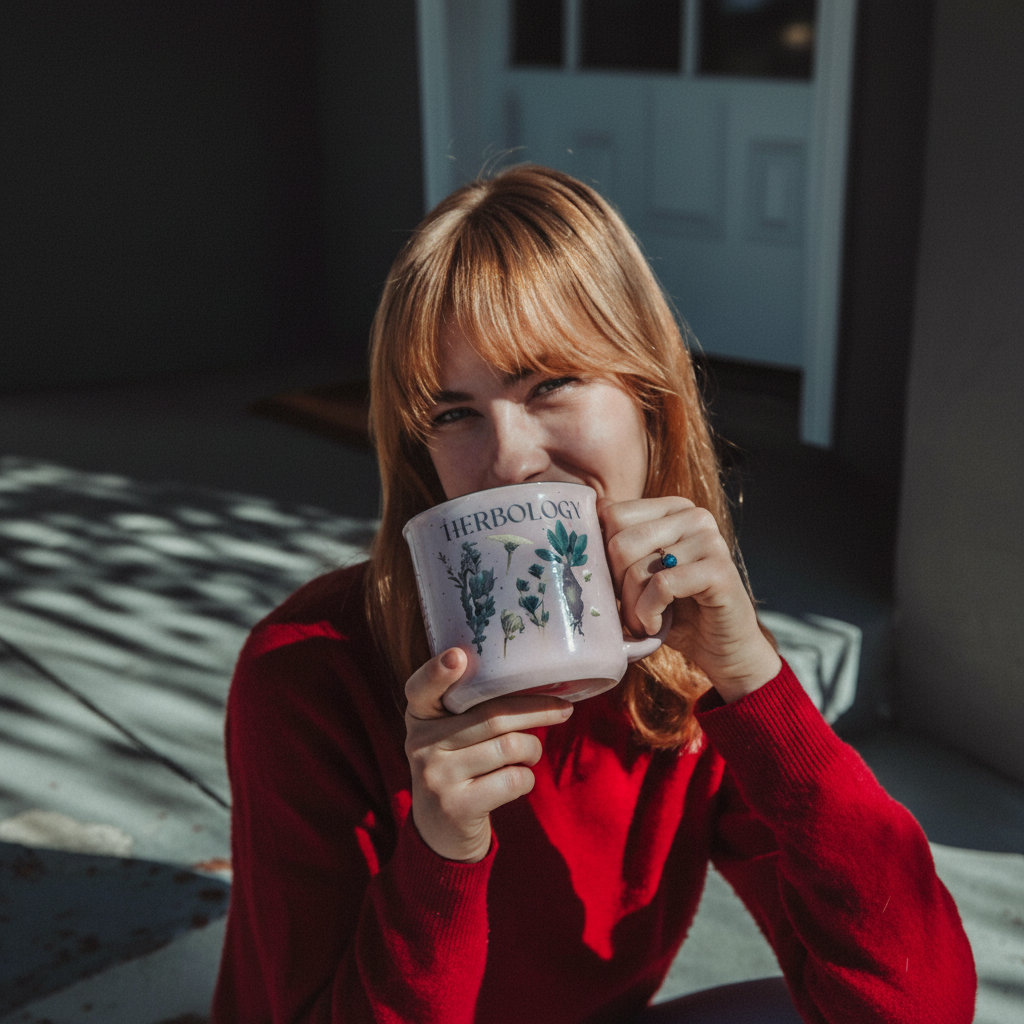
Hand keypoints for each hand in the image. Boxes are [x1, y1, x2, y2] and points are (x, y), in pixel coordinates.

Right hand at [404, 648, 573, 861]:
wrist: (440, 830)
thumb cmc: (458, 765)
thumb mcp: (448, 733)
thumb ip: (470, 707)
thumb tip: (534, 679)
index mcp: (419, 716)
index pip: (421, 688)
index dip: (438, 671)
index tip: (458, 656)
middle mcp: (420, 743)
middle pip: (492, 716)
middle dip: (538, 709)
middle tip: (564, 708)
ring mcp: (436, 777)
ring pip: (510, 746)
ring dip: (533, 748)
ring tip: (530, 752)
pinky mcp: (457, 807)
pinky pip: (514, 779)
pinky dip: (527, 777)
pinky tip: (517, 779)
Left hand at [598, 496, 780, 702]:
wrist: (721, 647)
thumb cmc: (673, 610)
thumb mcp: (638, 573)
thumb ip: (618, 543)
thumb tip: (587, 513)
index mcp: (672, 508)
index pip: (612, 514)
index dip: (603, 555)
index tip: (615, 583)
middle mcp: (693, 515)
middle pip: (620, 541)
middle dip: (615, 584)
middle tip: (628, 609)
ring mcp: (710, 540)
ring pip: (638, 567)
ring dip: (631, 606)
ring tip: (642, 622)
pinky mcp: (719, 570)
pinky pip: (662, 585)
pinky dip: (649, 612)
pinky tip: (656, 625)